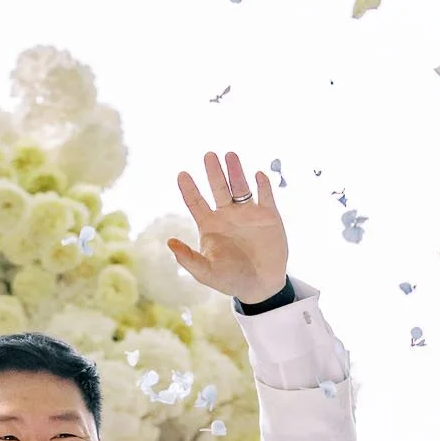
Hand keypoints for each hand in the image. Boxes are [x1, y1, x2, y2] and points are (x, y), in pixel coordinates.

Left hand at [166, 154, 288, 305]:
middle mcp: (228, 215)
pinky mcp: (269, 215)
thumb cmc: (230, 280)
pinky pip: (265, 194)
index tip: (181, 174)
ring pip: (240, 186)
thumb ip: (188, 258)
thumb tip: (170, 242)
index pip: (196, 203)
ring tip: (230, 155)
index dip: (189, 189)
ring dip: (235, 171)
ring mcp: (248, 213)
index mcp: (210, 226)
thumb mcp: (206, 272)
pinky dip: (263, 184)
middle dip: (213, 172)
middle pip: (218, 188)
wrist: (261, 286)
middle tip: (209, 155)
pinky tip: (258, 175)